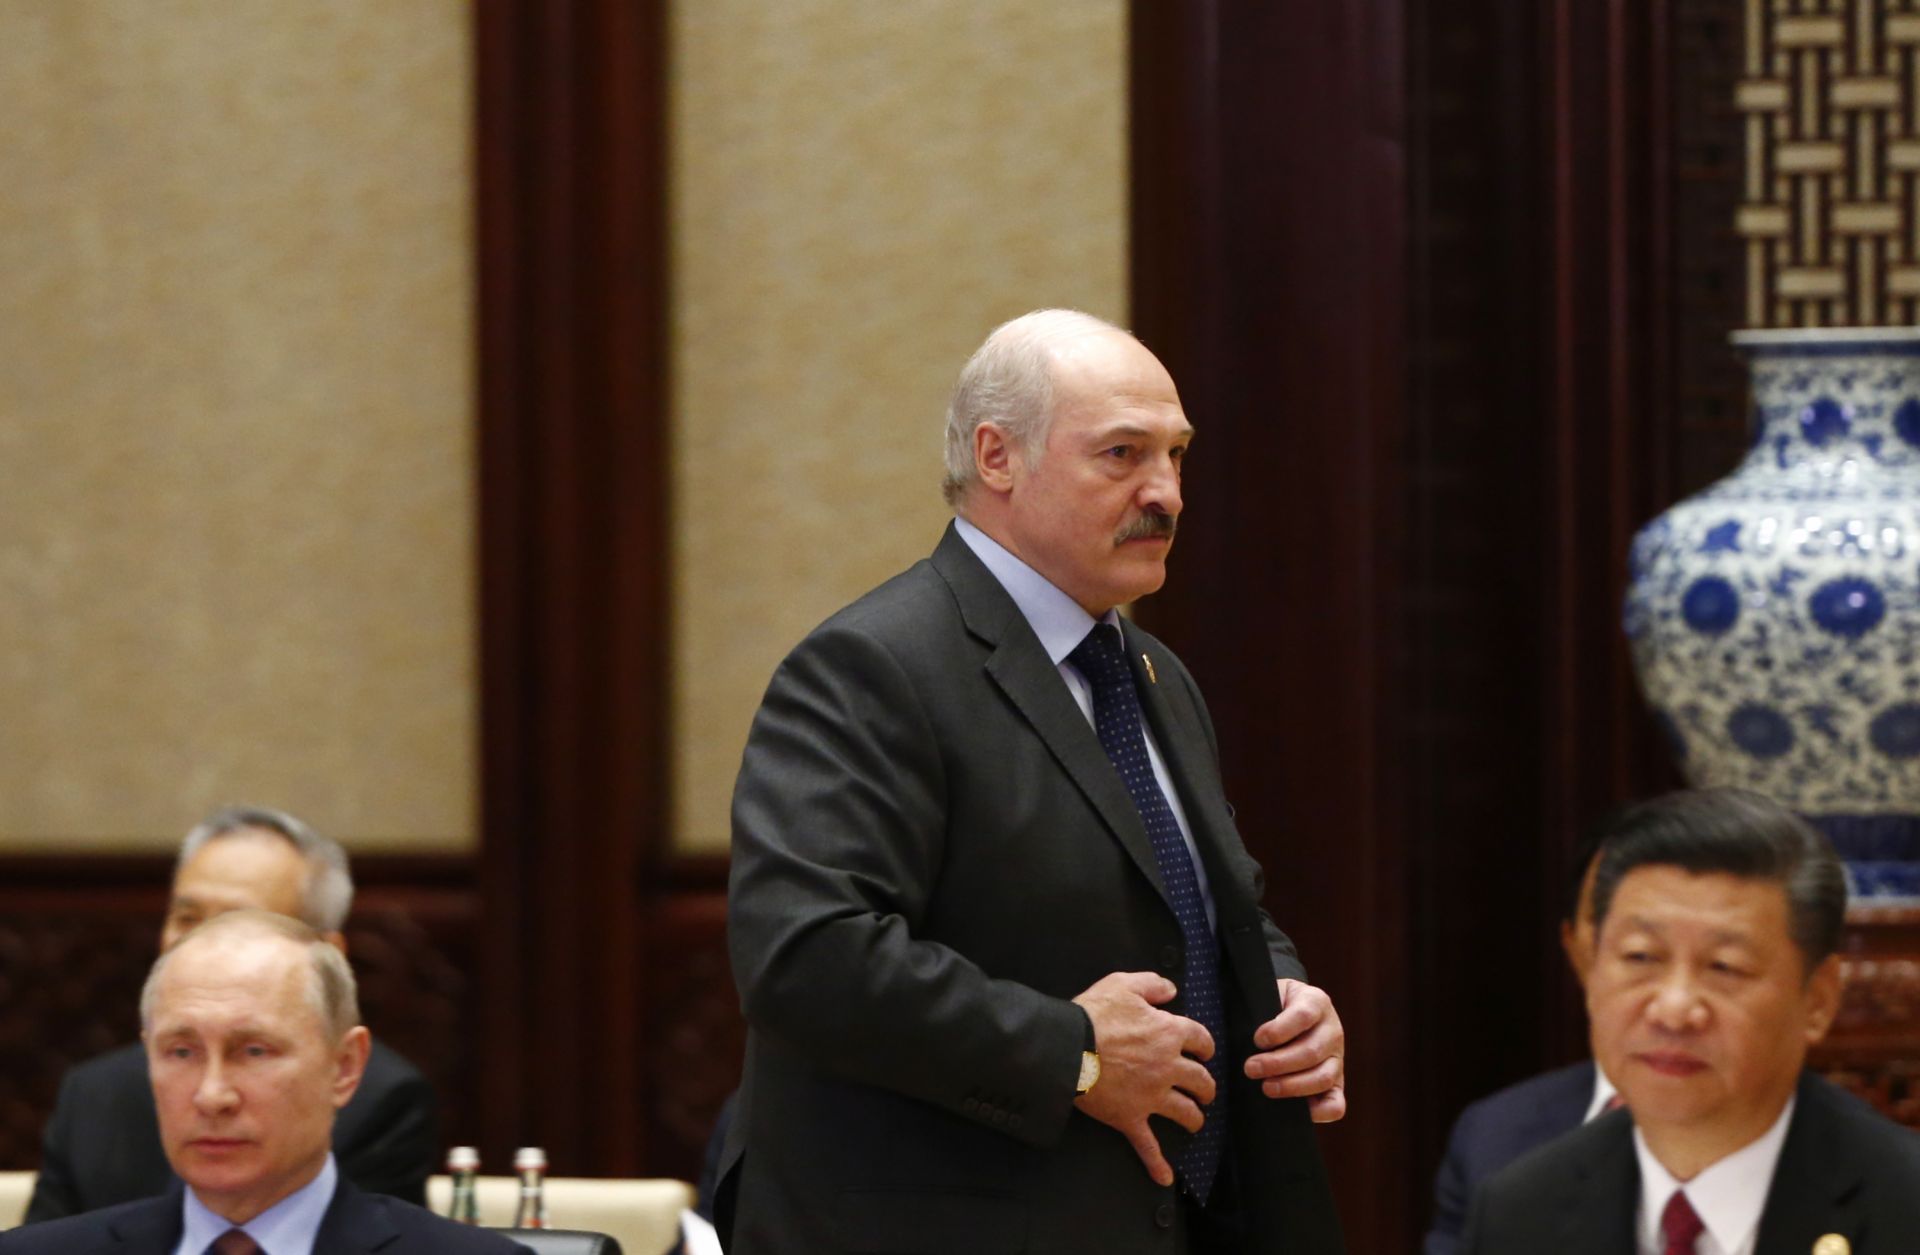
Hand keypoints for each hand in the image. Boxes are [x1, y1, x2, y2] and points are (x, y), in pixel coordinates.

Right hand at [1071, 970, 1216, 1186]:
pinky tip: (1166, 1177)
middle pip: (1201, 1080)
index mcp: (1168, 1033)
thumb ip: (1151, 985)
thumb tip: (1171, 990)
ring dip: (1194, 1117)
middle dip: (1206, 1087)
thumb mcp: (1123, 984)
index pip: (1201, 1040)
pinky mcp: (1130, 1117)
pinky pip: (1147, 1145)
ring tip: (1194, 1120)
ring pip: (1185, 1112)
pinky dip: (1156, 1163)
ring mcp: (1150, 1095)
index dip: (1205, 1046)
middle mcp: (1167, 1066)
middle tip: (1204, 1090)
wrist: (1066, 1047)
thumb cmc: (1093, 1014)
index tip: (1203, 1051)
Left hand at [1244, 978, 1345, 1122]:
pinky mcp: (1336, 1085)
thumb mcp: (1269, 997)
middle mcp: (1332, 1030)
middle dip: (1278, 1063)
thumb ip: (1260, 1009)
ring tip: (1266, 1087)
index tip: (1257, 1039)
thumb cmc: (1272, 1008)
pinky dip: (1319, 1112)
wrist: (1288, 1015)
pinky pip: (1336, 1105)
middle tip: (1250, 1068)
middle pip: (1311, 1051)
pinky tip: (1297, 1111)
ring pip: (1323, 1077)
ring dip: (1292, 1086)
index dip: (1279, 1030)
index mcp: (1316, 1002)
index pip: (1303, 1015)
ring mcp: (1337, 1059)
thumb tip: (1245, 1038)